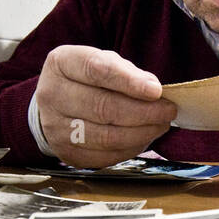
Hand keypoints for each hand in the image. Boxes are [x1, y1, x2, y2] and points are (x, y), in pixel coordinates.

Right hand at [34, 46, 176, 166]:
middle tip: (167, 111)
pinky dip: (130, 148)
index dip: (129, 82)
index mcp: (61, 63)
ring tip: (161, 125)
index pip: (96, 70)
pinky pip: (105, 156)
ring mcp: (55, 128)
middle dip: (143, 111)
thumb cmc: (87, 80)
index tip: (156, 90)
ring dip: (141, 133)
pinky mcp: (66, 153)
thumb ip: (126, 72)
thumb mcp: (103, 62)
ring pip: (106, 136)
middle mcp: (51, 95)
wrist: (57, 104)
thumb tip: (154, 92)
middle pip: (102, 107)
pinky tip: (144, 138)